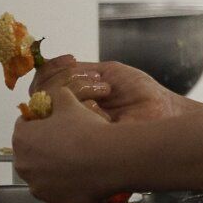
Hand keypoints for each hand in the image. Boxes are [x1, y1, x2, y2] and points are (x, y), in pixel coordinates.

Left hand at [11, 85, 121, 202]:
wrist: (108, 159)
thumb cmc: (86, 129)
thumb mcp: (70, 102)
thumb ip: (57, 96)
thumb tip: (55, 95)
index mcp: (22, 139)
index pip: (23, 126)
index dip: (39, 122)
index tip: (54, 123)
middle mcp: (23, 165)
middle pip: (30, 153)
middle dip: (43, 147)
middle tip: (68, 142)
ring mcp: (37, 186)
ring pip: (42, 174)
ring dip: (53, 168)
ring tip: (77, 161)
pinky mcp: (53, 202)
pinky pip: (57, 191)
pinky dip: (65, 186)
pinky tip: (82, 176)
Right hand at [32, 54, 185, 122]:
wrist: (161, 109)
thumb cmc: (140, 92)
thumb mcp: (106, 72)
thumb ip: (76, 70)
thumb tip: (46, 62)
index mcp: (70, 97)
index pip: (42, 82)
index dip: (51, 70)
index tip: (69, 60)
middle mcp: (66, 114)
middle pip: (40, 93)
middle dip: (68, 79)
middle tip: (96, 80)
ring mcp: (71, 129)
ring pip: (51, 105)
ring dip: (80, 90)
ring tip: (105, 91)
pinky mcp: (80, 142)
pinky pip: (68, 122)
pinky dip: (88, 108)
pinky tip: (107, 111)